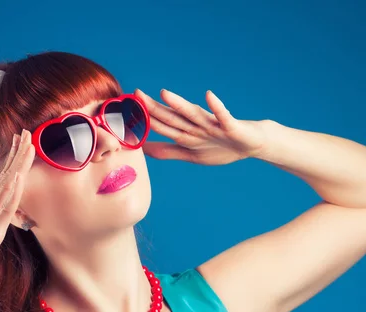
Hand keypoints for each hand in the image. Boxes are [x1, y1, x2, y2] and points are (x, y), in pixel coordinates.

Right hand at [0, 129, 35, 293]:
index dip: (12, 162)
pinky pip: (3, 210)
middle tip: (26, 132)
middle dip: (18, 154)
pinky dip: (11, 193)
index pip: (2, 181)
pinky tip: (16, 177)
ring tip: (27, 145)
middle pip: (6, 177)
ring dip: (18, 166)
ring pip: (7, 187)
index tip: (20, 144)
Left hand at [134, 88, 267, 164]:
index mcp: (185, 132)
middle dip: (154, 107)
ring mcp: (212, 124)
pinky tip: (208, 95)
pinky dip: (216, 106)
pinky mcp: (230, 125)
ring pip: (193, 114)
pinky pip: (222, 114)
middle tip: (136, 94)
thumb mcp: (190, 154)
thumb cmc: (220, 147)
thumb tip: (144, 150)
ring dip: (180, 104)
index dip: (143, 120)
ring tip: (165, 93)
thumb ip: (167, 151)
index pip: (160, 125)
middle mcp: (195, 124)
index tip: (124, 112)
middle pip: (171, 116)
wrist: (251, 143)